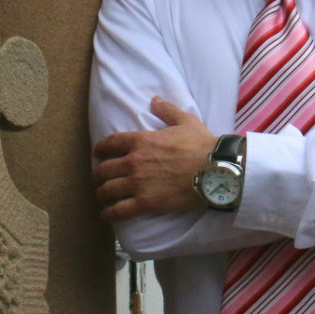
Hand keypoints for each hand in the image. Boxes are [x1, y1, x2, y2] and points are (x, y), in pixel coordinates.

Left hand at [92, 96, 216, 222]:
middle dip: (98, 175)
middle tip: (101, 179)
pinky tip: (107, 214)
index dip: (101, 149)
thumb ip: (168, 110)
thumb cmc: (202, 144)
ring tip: (103, 197)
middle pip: (103, 170)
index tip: (99, 154)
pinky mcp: (144, 203)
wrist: (215, 169)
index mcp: (142, 140)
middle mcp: (134, 162)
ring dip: (101, 194)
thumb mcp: (186, 121)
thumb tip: (155, 100)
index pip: (109, 144)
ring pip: (106, 191)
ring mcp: (137, 183)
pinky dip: (109, 214)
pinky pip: (117, 211)